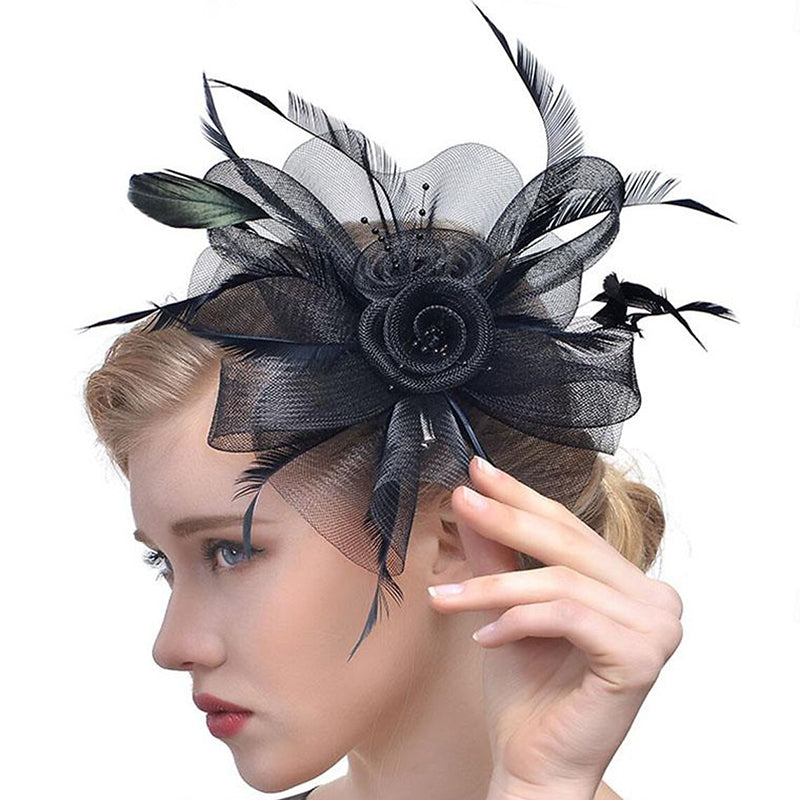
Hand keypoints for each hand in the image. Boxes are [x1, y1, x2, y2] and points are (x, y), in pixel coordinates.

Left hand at [428, 456, 683, 799]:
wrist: (534, 764)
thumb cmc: (526, 689)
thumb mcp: (506, 605)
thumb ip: (497, 552)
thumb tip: (472, 497)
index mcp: (631, 584)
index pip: (571, 527)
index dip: (522, 496)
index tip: (477, 471)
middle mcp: (656, 600)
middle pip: (569, 543)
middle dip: (507, 517)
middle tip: (461, 500)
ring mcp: (657, 628)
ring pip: (561, 580)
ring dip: (494, 585)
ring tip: (446, 598)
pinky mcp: (642, 656)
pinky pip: (565, 615)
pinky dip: (517, 620)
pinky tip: (483, 637)